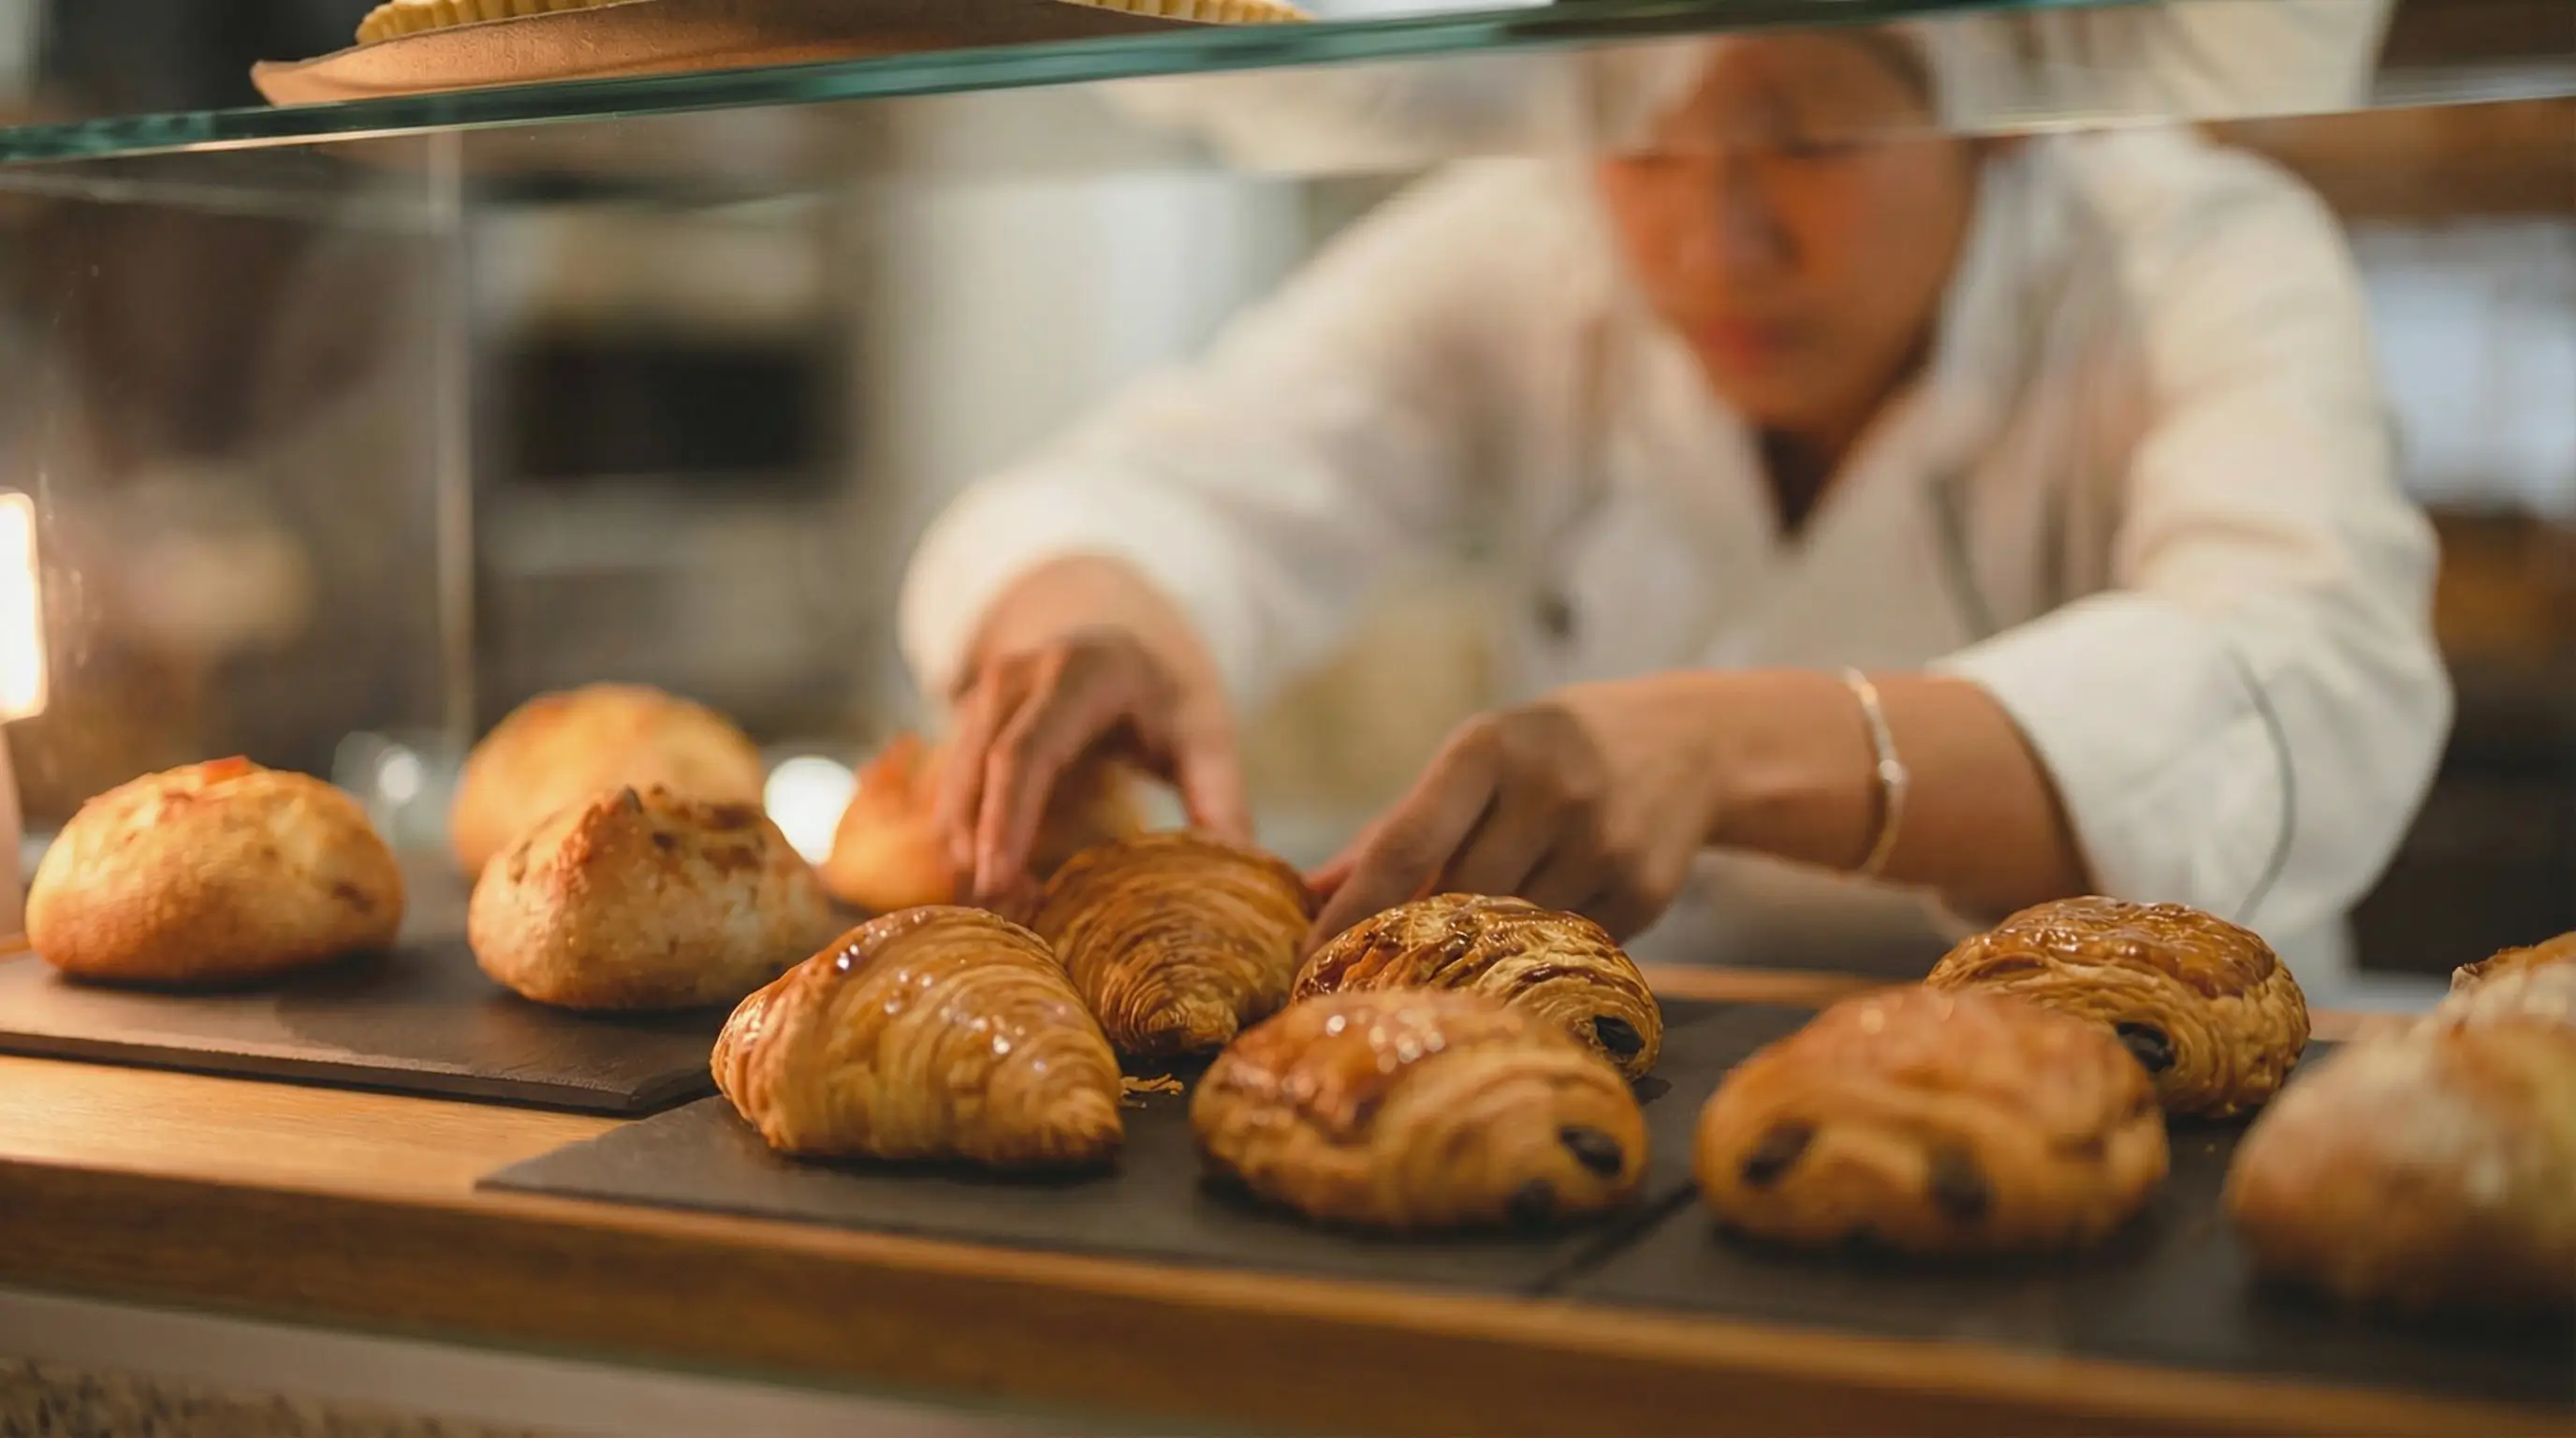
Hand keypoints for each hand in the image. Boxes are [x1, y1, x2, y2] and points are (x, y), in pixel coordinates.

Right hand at [938, 628, 1248, 901]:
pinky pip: (948, 789)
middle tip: (1000, 917)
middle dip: (980, 847)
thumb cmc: (1165, 697)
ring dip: (967, 850)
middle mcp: (1017, 677)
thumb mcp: (1203, 732)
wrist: (1121, 642)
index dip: (1007, 819)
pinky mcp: (966, 725)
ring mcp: (982, 697)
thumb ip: (1220, 796)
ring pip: (952, 784)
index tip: (999, 882)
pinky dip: (964, 840)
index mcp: (1078, 674)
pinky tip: (995, 886)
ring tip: (1005, 912)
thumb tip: (1240, 867)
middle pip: (976, 771)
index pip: (1026, 752)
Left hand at [1303, 674, 1734, 950]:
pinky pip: (1565, 947)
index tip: (1311, 960)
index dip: (1353, 910)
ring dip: (1480, 950)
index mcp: (1487, 749)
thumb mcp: (1476, 763)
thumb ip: (1395, 828)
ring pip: (1510, 934)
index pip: (1405, 844)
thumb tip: (1311, 892)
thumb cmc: (1549, 755)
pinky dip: (1540, 949)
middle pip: (1455, 901)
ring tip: (1466, 949)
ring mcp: (1602, 842)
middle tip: (1379, 974)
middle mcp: (1548, 790)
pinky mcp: (1644, 891)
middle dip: (1413, 941)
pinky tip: (1545, 925)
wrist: (1689, 744)